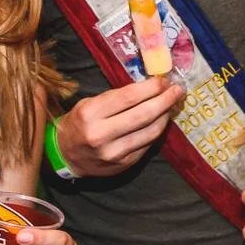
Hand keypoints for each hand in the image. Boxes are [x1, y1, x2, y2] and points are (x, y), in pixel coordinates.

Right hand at [52, 76, 182, 177]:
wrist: (67, 156)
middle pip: (143, 114)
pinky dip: (156, 131)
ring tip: (172, 104)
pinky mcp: (124, 164)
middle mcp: (102, 135)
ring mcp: (114, 153)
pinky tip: (161, 121)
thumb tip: (148, 87)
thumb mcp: (89, 104)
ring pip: (150, 132)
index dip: (150, 87)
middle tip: (177, 90)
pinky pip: (147, 144)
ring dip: (165, 116)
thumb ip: (115, 97)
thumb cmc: (79, 123)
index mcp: (91, 114)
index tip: (163, 80)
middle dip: (165, 100)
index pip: (128, 97)